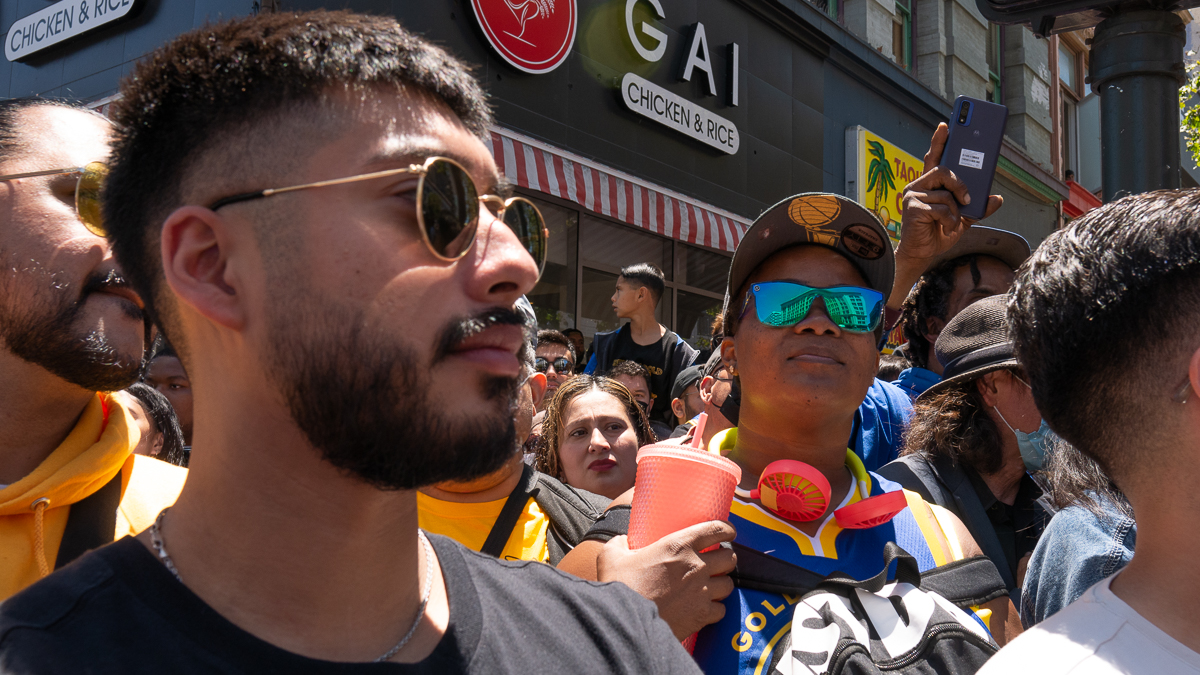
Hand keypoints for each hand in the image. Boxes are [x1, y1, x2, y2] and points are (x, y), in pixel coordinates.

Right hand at [596, 521, 736, 639]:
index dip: (726, 530)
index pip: (717, 529)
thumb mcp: (612, 556)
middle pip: (730, 558)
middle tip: (716, 562)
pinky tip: (705, 607)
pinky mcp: (702, 615)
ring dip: (721, 584)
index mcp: (679, 545)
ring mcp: (702, 591)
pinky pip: (721, 610)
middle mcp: (697, 566)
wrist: (624, 620)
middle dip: (725, 559)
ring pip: (729, 584)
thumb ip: (619, 544)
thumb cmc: (619, 586)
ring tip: (711, 585)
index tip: (727, 533)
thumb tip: (622, 542)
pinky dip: (715, 609)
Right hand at [888, 123, 1003, 307]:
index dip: (939, 141)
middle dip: (960, 184)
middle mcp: (918, 186)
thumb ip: (978, 207)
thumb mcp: (964, 219)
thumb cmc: (938, 233)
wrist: (922, 254)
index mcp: (929, 185)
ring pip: (945, 192)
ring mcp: (912, 196)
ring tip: (952, 222)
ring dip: (955, 209)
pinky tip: (945, 228)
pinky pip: (941, 207)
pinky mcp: (912, 208)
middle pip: (943, 170)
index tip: (946, 125)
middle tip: (968, 198)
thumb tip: (997, 198)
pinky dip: (949, 220)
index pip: (934, 157)